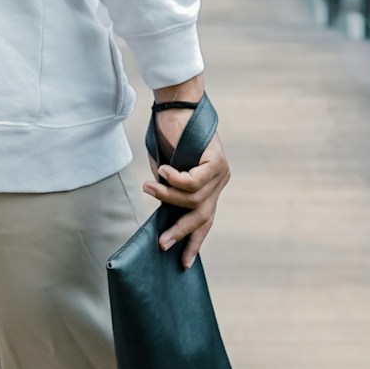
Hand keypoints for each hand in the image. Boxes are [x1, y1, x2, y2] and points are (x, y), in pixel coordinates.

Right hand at [142, 89, 230, 269]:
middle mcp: (220, 181)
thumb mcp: (168, 171)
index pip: (206, 220)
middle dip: (181, 232)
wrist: (178, 106)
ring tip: (148, 188)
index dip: (194, 241)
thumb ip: (169, 191)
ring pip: (193, 198)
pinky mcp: (217, 160)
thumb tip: (163, 214)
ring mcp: (221, 172)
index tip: (184, 262)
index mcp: (211, 187)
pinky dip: (175, 179)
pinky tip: (163, 172)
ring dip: (167, 196)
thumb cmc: (169, 136)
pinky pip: (194, 181)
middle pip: (202, 216)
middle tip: (162, 243)